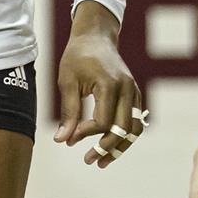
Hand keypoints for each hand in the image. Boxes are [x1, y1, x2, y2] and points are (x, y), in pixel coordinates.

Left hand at [55, 1, 145, 168]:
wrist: (95, 36)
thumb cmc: (77, 57)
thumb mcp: (67, 81)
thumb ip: (68, 112)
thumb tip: (62, 141)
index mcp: (110, 84)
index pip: (103, 121)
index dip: (86, 134)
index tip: (70, 140)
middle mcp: (128, 89)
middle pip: (124, 130)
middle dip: (107, 149)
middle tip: (89, 161)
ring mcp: (135, 92)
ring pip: (134, 129)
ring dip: (120, 148)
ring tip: (102, 161)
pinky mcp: (135, 95)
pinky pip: (135, 121)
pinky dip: (124, 136)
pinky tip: (109, 147)